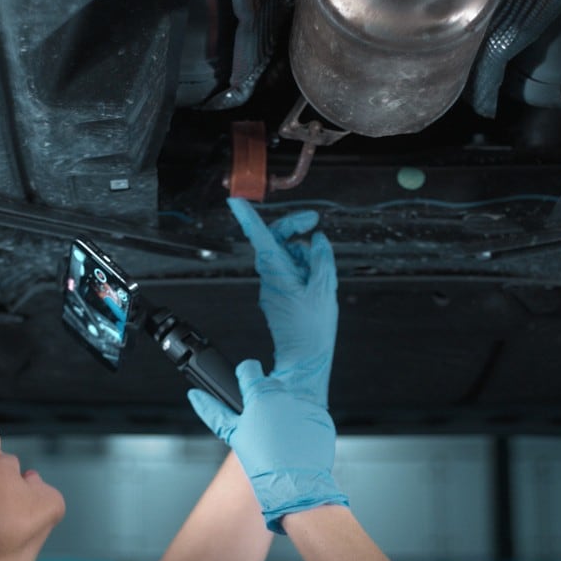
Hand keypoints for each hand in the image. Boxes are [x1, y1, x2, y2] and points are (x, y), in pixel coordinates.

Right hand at [189, 360, 348, 533]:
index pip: (250, 368)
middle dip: (264, 398)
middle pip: (270, 384)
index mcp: (261, 396)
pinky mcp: (321, 418)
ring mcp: (306, 406)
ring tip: (279, 436)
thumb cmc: (262, 464)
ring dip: (284, 411)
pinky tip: (295, 440)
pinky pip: (308, 414)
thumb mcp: (233, 435)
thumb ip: (213, 411)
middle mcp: (286, 396)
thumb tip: (194, 395)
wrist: (295, 486)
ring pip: (290, 399)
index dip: (244, 377)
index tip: (244, 386)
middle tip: (261, 423)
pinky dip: (302, 423)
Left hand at [227, 198, 337, 406]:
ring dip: (304, 255)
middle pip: (276, 240)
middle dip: (295, 229)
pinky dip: (303, 270)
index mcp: (278, 272)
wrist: (305, 358)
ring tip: (319, 274)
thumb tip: (317, 241)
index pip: (260, 237)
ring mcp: (273, 287)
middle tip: (314, 224)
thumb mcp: (324, 288)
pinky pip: (289, 272)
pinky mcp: (278, 296)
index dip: (248, 217)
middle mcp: (270, 278)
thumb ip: (321, 259)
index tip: (236, 202)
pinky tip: (315, 284)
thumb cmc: (312, 330)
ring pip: (286, 256)